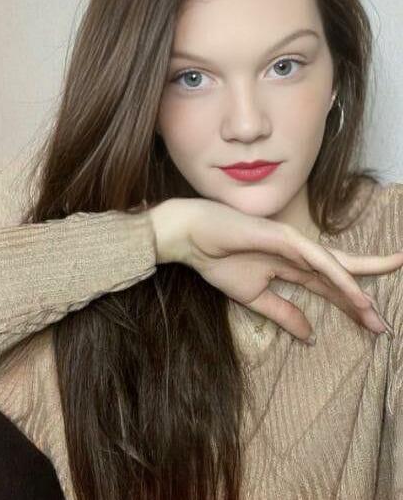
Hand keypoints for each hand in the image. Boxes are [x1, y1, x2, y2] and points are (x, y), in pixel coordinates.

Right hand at [149, 198, 402, 341]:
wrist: (192, 238)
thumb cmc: (218, 261)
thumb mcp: (255, 298)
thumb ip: (283, 314)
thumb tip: (310, 336)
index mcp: (293, 268)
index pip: (330, 288)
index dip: (350, 307)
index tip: (371, 329)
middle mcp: (299, 255)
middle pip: (341, 277)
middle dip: (362, 301)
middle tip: (384, 327)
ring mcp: (295, 244)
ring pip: (336, 268)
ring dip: (357, 292)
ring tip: (377, 317)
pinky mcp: (286, 237)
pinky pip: (318, 261)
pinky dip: (338, 277)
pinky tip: (356, 295)